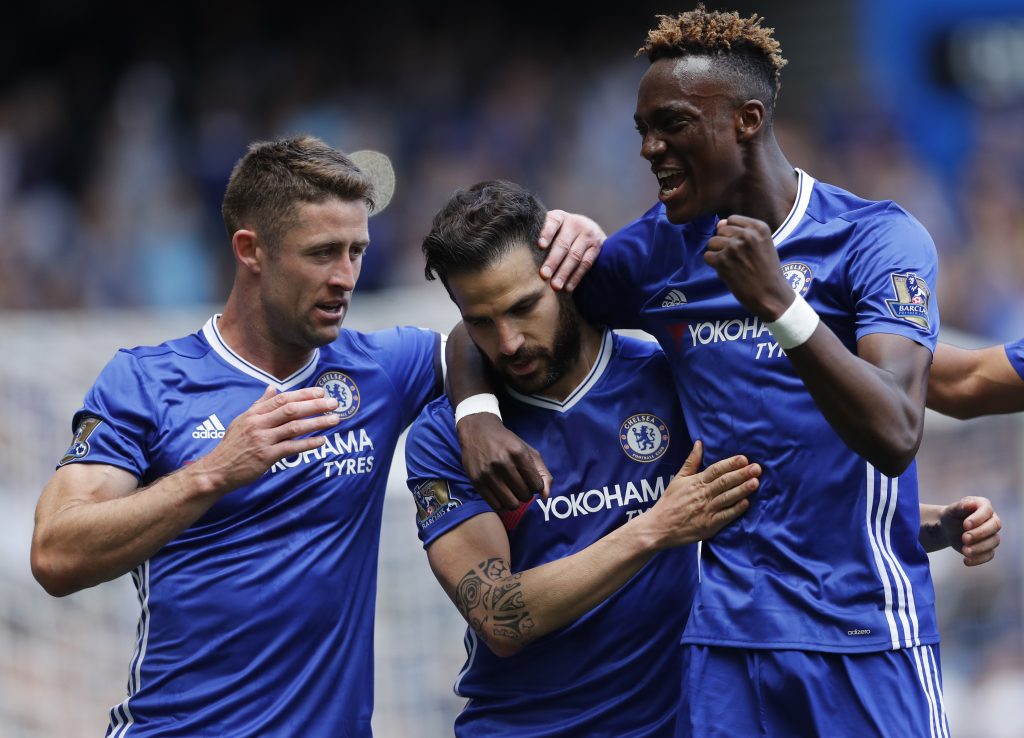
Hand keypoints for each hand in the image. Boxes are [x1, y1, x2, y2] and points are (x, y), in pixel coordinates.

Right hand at [192, 386, 341, 490]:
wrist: (218, 469)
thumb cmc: (232, 445)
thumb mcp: (242, 420)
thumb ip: (260, 404)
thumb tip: (272, 387)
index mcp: (255, 413)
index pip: (283, 398)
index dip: (304, 394)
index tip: (321, 391)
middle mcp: (259, 423)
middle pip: (291, 410)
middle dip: (315, 405)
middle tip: (334, 403)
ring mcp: (262, 439)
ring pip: (294, 427)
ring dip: (317, 423)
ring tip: (334, 420)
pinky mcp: (266, 456)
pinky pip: (291, 448)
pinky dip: (308, 444)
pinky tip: (322, 441)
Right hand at [457, 412, 551, 511]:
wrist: (478, 431)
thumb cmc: (507, 443)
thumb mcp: (528, 451)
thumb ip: (542, 472)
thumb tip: (546, 496)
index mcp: (518, 452)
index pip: (537, 485)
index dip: (536, 486)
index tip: (530, 480)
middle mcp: (503, 462)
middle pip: (525, 495)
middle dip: (526, 493)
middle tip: (520, 485)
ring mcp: (488, 473)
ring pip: (511, 504)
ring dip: (515, 501)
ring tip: (512, 491)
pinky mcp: (477, 482)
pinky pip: (496, 505)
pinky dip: (502, 504)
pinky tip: (502, 495)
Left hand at [538, 209, 604, 290]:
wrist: (589, 229)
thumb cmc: (561, 233)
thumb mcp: (552, 229)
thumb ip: (541, 237)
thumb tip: (520, 255)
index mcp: (560, 217)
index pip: (553, 222)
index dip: (546, 233)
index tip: (540, 246)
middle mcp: (575, 223)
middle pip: (563, 244)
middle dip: (553, 261)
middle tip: (544, 275)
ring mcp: (588, 234)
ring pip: (575, 256)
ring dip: (564, 272)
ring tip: (555, 286)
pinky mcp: (597, 246)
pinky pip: (586, 263)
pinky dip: (576, 276)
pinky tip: (568, 287)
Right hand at [643, 441, 759, 548]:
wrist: (659, 527)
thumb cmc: (669, 502)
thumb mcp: (678, 478)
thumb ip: (691, 461)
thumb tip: (699, 443)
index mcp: (695, 482)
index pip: (715, 470)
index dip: (730, 464)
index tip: (744, 458)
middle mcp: (702, 495)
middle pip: (724, 482)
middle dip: (741, 474)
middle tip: (757, 468)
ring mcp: (706, 510)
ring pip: (727, 498)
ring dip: (742, 490)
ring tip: (756, 482)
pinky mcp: (709, 526)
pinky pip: (725, 516)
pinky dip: (735, 510)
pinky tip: (746, 503)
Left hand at [704, 215, 793, 319]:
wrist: (770, 294)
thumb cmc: (766, 271)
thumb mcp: (762, 245)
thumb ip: (742, 231)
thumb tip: (719, 223)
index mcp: (759, 228)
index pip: (732, 220)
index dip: (732, 233)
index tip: (742, 247)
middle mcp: (746, 234)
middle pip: (721, 230)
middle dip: (724, 243)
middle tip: (737, 258)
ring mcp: (734, 247)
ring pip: (712, 242)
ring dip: (718, 253)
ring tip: (732, 264)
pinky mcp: (723, 261)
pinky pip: (707, 256)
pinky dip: (714, 265)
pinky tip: (727, 271)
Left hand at [939, 496, 1001, 565]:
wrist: (948, 528)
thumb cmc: (952, 515)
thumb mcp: (952, 509)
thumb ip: (961, 506)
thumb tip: (970, 504)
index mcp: (984, 506)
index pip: (987, 511)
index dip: (978, 518)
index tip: (965, 525)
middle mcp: (992, 520)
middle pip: (995, 526)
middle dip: (980, 533)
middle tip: (964, 538)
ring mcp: (992, 535)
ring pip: (994, 541)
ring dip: (980, 547)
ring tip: (964, 551)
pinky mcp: (988, 548)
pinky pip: (989, 555)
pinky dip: (978, 559)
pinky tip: (966, 561)